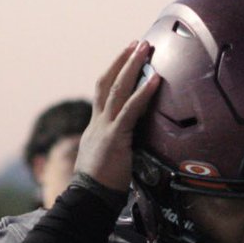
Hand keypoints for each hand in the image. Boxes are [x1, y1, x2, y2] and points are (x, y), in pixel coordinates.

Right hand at [74, 40, 162, 190]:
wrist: (89, 200)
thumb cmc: (102, 186)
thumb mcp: (109, 160)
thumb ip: (118, 146)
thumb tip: (131, 144)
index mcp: (95, 127)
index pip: (102, 93)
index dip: (113, 73)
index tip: (126, 57)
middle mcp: (97, 123)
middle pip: (107, 83)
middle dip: (123, 61)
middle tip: (138, 43)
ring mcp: (104, 128)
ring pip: (117, 89)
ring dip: (132, 66)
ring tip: (144, 49)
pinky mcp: (114, 138)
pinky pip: (130, 111)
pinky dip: (142, 93)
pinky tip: (154, 80)